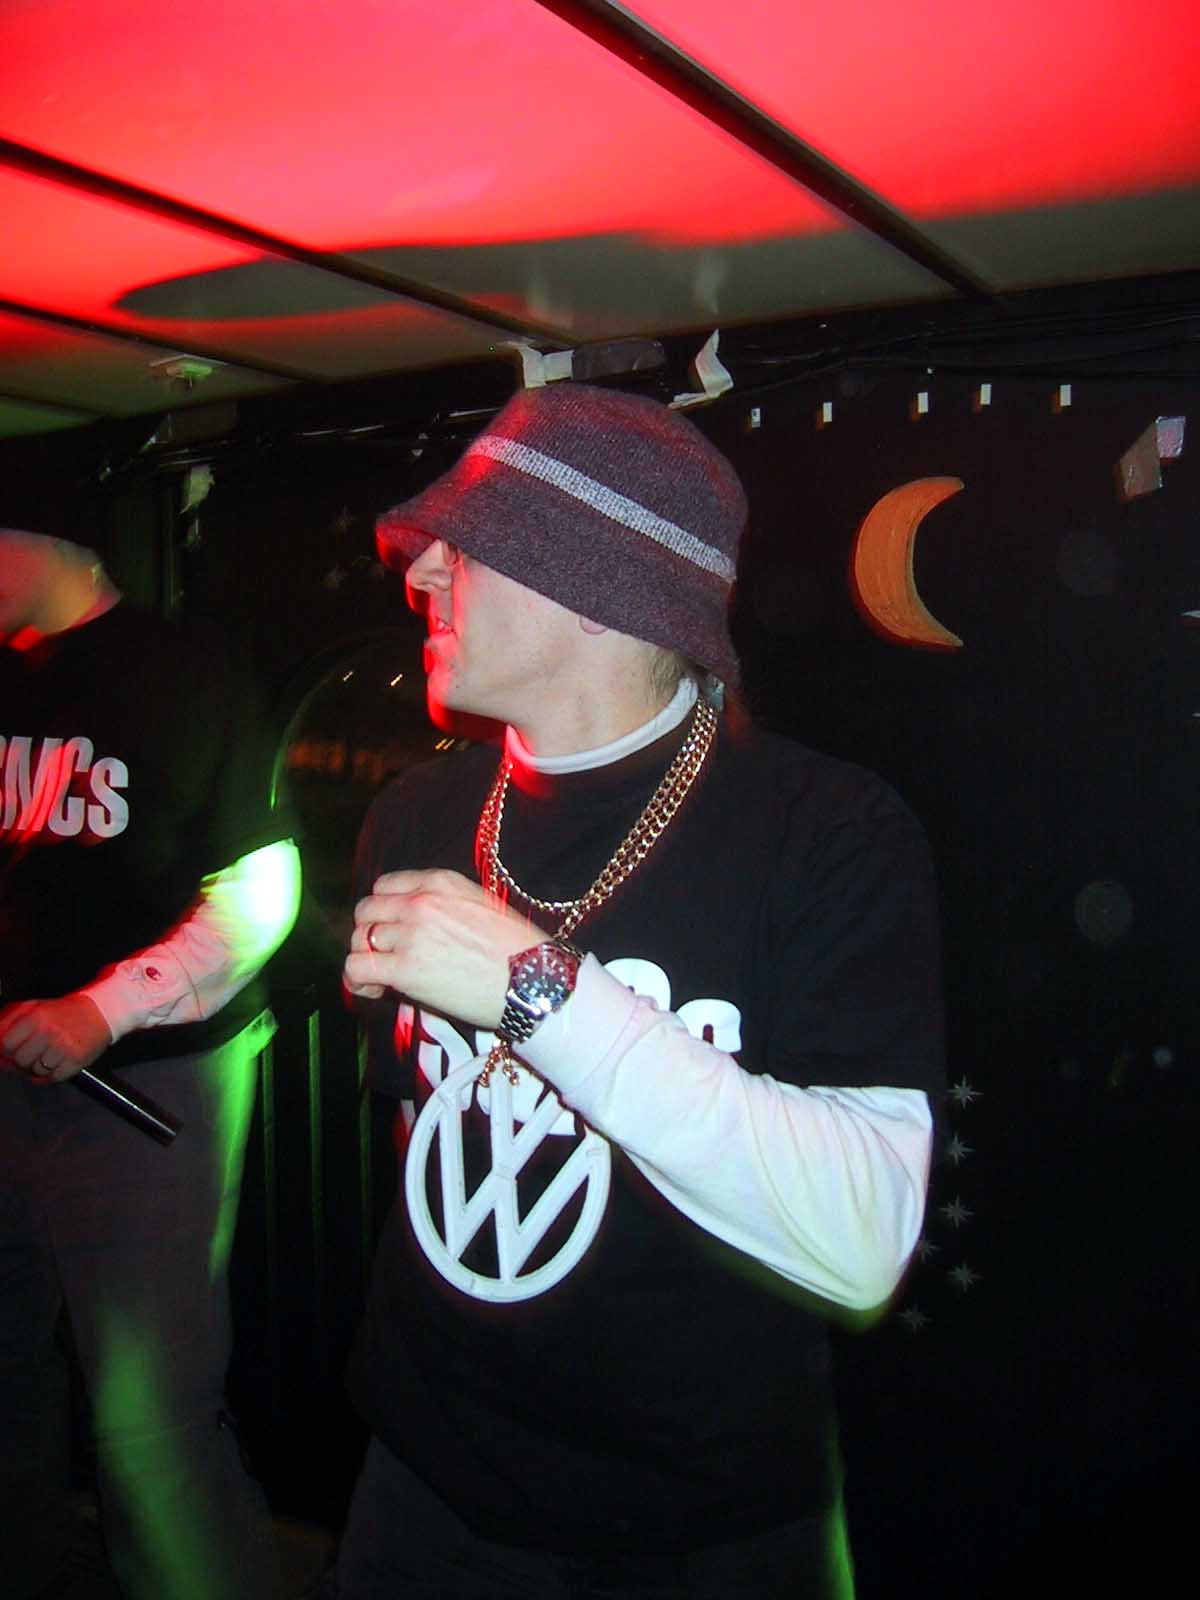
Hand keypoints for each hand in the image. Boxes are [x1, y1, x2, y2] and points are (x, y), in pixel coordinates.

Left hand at [0, 993, 111, 1082]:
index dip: (7, 1050)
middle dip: (23, 1059)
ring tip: (48, 1054)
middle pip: (20, 1060)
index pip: (6, 1044)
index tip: (12, 1050)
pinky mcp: (76, 1060)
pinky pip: (53, 1078)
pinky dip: (52, 1074)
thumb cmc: (64, 1012)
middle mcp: (49, 1032)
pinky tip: (57, 1062)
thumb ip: (9, 1021)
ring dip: (38, 1067)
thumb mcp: (34, 1007)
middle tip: (33, 1051)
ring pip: (36, 1071)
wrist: (99, 1012)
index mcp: (36, 1017)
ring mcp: (63, 1048)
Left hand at [344, 869, 546, 1027]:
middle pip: (366, 910)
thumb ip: (445, 904)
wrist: (533, 980)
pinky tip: (375, 989)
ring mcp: (410, 934)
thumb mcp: (483, 905)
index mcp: (441, 882)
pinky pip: (356, 967)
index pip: (385, 886)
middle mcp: (421, 902)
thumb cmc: (517, 949)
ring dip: (366, 958)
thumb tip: (419, 922)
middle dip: (370, 933)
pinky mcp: (405, 969)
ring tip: (383, 977)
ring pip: (358, 939)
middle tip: (386, 956)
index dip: (384, 910)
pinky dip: (357, 980)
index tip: (393, 928)